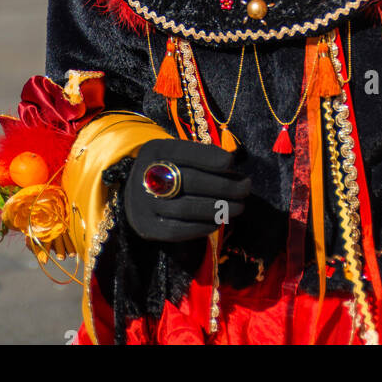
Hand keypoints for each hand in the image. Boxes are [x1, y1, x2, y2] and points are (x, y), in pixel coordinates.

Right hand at [124, 139, 250, 241]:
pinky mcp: (148, 228)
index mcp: (154, 151)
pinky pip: (179, 230)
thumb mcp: (177, 155)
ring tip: (239, 206)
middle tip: (246, 188)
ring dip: (218, 208)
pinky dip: (202, 226)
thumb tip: (231, 166)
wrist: (136, 196)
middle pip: (189, 181)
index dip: (208, 157)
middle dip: (223, 185)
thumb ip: (200, 157)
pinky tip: (219, 221)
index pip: (182, 152)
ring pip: (187, 208)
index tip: (231, 163)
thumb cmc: (168, 171)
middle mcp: (144, 176)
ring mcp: (144, 204)